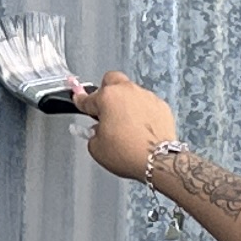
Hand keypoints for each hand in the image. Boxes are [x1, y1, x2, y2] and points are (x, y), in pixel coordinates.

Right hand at [72, 68, 176, 183]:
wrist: (157, 160)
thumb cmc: (129, 153)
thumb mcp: (97, 148)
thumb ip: (92, 134)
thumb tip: (96, 131)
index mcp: (107, 98)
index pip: (87, 98)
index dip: (80, 100)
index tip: (79, 99)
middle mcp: (127, 92)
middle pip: (111, 80)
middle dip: (105, 90)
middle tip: (103, 107)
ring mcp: (146, 96)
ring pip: (131, 91)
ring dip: (125, 102)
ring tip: (124, 123)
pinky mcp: (161, 105)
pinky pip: (146, 103)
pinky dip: (141, 111)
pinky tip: (139, 126)